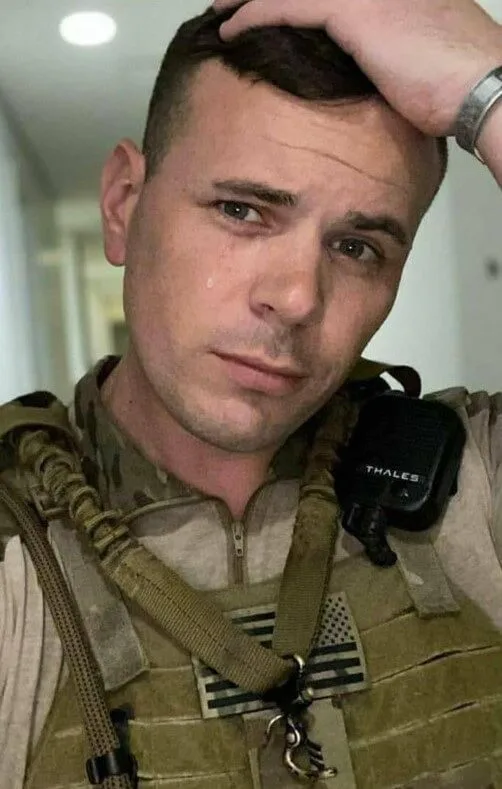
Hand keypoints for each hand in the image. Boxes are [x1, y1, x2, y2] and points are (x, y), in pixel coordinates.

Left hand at [212, 0, 501, 136]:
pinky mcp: (350, 7)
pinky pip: (284, 5)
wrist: (480, 82)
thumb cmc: (457, 81)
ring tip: (220, 9)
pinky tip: (231, 28)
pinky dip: (253, 15)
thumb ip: (380, 53)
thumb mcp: (412, 58)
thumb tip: (362, 74)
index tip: (261, 5)